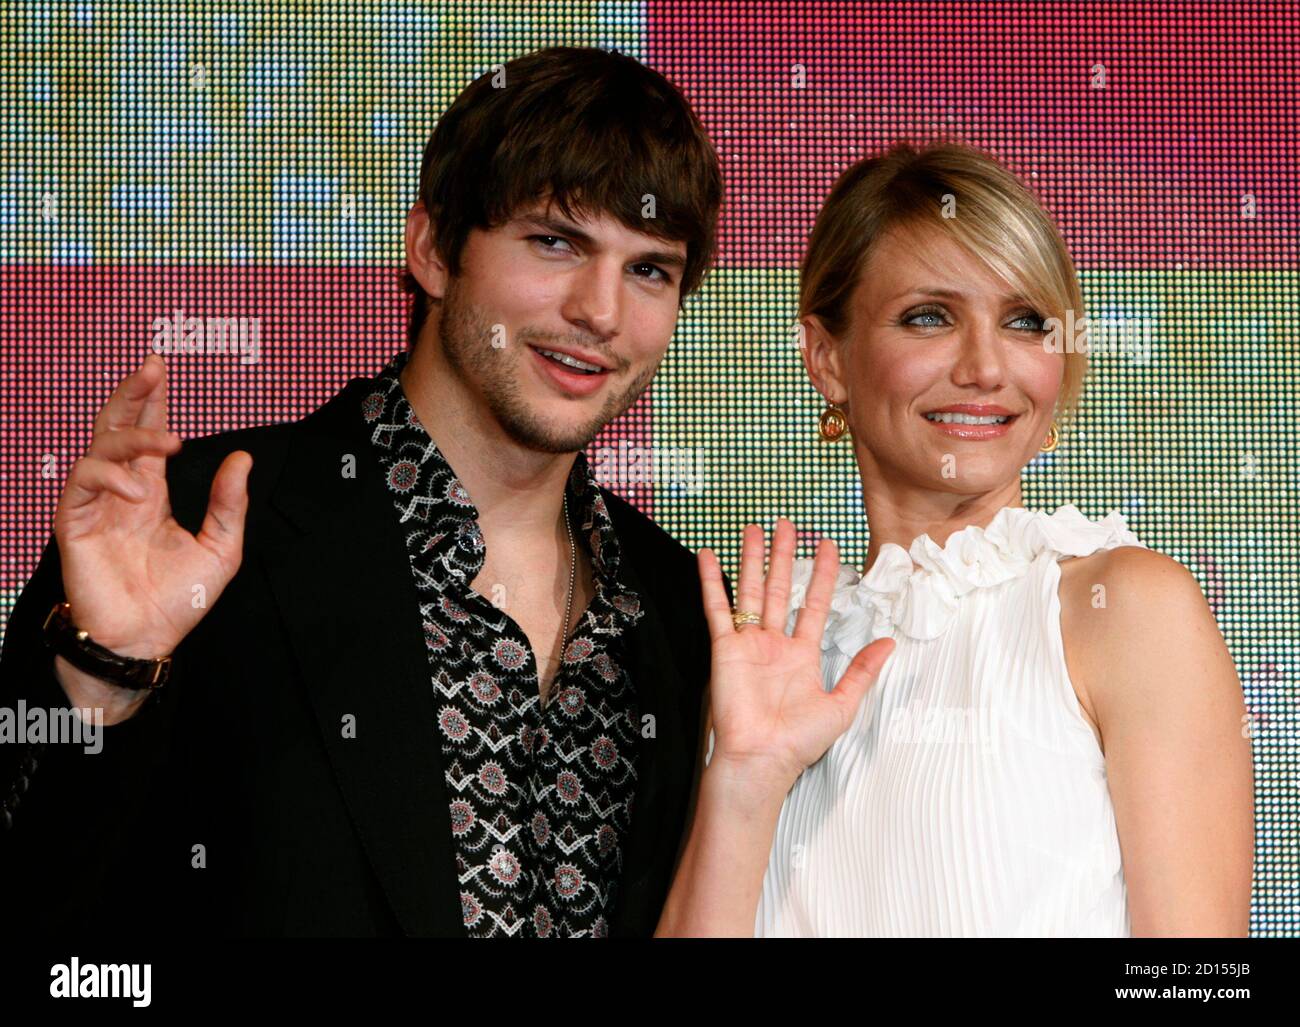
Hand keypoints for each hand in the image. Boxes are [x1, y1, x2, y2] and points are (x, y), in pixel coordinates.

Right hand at [53, 353, 252, 661]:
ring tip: (171, 442)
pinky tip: (138, 490)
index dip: (154, 402)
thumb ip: (230, 503)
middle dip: (133, 394)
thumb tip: (242, 459)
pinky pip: (82, 483)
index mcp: (152, 493)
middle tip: (153, 366)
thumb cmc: (179, 600)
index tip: (161, 367)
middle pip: (118, 428)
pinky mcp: (76, 524)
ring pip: (101, 447)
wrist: (148, 641)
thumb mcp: (222, 548)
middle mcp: (121, 492)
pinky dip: (110, 477)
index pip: (149, 436)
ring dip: (134, 435)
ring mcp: (96, 505)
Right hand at [698, 518, 894, 797]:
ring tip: (754, 529)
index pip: (813, 603)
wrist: (761, 758)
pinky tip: (708, 558)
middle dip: (784, 555)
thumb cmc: (798, 741)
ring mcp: (748, 643)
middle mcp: (773, 644)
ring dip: (752, 559)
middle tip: (786, 525)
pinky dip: (711, 582)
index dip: (821, 574)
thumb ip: (862, 671)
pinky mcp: (725, 648)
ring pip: (750, 590)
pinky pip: (717, 609)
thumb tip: (888, 644)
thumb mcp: (842, 705)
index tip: (827, 546)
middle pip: (779, 588)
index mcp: (801, 655)